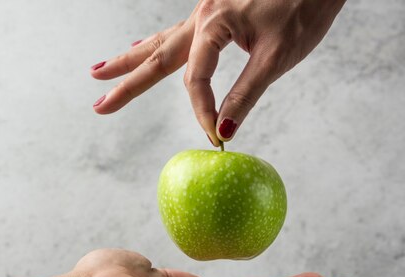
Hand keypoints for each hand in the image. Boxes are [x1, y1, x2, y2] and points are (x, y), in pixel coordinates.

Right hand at [91, 0, 345, 144]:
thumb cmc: (306, 6)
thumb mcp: (278, 55)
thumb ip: (247, 92)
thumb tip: (226, 130)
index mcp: (214, 24)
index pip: (196, 80)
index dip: (203, 111)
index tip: (216, 136)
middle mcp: (202, 16)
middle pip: (156, 56)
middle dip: (126, 82)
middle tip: (99, 104)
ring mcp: (206, 12)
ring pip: (161, 41)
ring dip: (130, 59)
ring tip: (99, 71)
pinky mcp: (215, 12)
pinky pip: (177, 33)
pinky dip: (155, 45)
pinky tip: (143, 45)